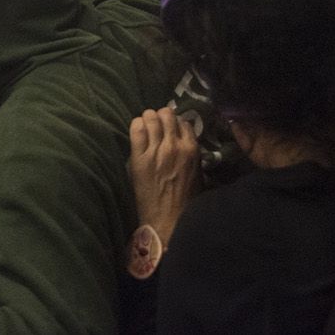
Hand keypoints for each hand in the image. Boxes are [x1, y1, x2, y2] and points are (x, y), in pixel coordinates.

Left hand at [129, 106, 199, 242]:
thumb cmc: (186, 201)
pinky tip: (137, 128)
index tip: (171, 127)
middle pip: (167, 114)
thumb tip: (184, 142)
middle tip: (157, 123)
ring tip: (146, 124)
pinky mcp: (139, 157)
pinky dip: (136, 125)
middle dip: (161, 116)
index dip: (176, 122)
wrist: (169, 219)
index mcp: (191, 149)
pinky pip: (136, 130)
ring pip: (150, 117)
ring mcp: (156, 150)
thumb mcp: (198, 174)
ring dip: (148, 118)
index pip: (183, 122)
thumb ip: (191, 154)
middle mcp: (174, 145)